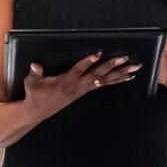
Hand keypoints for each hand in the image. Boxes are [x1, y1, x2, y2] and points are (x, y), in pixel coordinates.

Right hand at [23, 53, 139, 117]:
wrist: (38, 112)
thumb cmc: (35, 94)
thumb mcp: (31, 84)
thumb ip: (34, 74)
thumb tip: (34, 65)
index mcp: (65, 83)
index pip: (78, 71)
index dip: (87, 63)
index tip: (98, 54)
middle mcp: (77, 87)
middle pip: (97, 75)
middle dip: (112, 66)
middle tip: (125, 58)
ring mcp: (83, 90)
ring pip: (104, 80)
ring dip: (120, 73)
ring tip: (135, 68)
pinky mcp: (85, 91)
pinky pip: (104, 84)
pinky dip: (117, 80)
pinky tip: (128, 77)